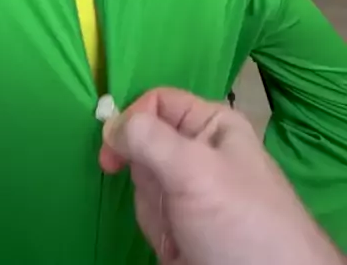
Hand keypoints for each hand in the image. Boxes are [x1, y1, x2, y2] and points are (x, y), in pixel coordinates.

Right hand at [100, 88, 343, 264]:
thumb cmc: (238, 221)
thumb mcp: (195, 170)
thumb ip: (150, 139)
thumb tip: (109, 123)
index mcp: (212, 126)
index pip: (158, 103)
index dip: (132, 120)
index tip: (111, 152)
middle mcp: (199, 153)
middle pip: (145, 145)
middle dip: (146, 175)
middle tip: (168, 197)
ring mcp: (190, 192)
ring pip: (143, 183)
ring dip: (153, 208)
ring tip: (183, 229)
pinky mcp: (181, 225)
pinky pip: (150, 214)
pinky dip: (157, 230)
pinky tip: (179, 246)